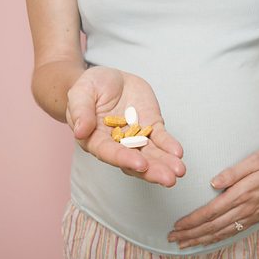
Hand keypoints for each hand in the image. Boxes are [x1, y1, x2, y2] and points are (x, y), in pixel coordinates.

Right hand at [66, 66, 185, 186]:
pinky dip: (170, 146)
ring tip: (179, 171)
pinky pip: (161, 139)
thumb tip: (79, 131)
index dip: (124, 159)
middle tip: (168, 179)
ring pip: (151, 154)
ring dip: (165, 163)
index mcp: (96, 140)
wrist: (108, 79)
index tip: (140, 164)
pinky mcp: (151, 126)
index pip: (109, 152)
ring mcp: (136, 137)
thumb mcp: (81, 93)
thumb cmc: (90, 88)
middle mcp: (117, 144)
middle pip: (134, 160)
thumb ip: (81, 111)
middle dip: (152, 171)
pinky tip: (178, 153)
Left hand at [167, 149, 258, 248]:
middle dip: (192, 234)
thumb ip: (233, 172)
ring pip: (222, 232)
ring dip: (201, 239)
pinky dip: (217, 239)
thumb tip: (213, 183)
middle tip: (173, 238)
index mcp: (243, 193)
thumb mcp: (254, 160)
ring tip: (185, 243)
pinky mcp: (255, 218)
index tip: (178, 224)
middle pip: (213, 226)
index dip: (193, 220)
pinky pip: (233, 232)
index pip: (212, 211)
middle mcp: (246, 208)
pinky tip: (206, 241)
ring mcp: (251, 215)